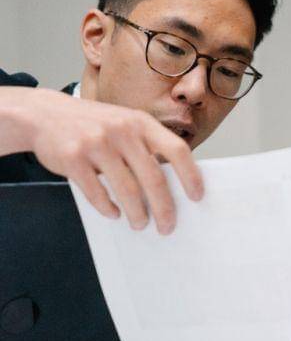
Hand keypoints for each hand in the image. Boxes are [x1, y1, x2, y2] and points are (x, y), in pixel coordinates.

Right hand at [1, 87, 201, 233]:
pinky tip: (114, 213)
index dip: (191, 175)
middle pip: (153, 178)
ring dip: (137, 213)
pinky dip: (108, 208)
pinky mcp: (72, 158)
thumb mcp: (125, 124)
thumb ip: (147, 146)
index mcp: (141, 122)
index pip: (177, 150)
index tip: (197, 197)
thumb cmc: (95, 124)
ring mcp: (96, 143)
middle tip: (167, 226)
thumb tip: (173, 184)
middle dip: (164, 208)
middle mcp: (122, 131)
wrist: (43, 114)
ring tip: (140, 224)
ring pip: (126, 190)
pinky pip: (96, 192)